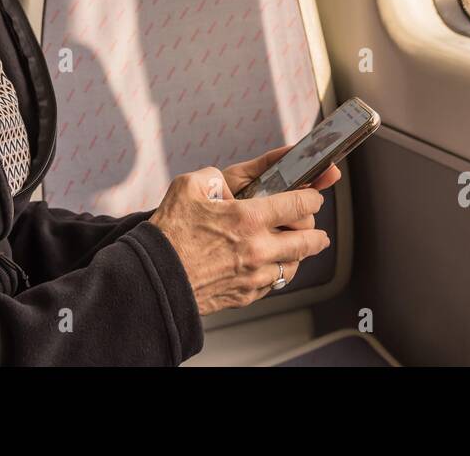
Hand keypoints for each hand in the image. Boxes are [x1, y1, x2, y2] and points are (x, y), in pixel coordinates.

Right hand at [148, 146, 338, 315]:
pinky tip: (270, 265)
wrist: (153, 279)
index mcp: (248, 218)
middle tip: (315, 228)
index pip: (301, 204)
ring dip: (299, 254)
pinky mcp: (245, 295)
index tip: (313, 195)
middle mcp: (258, 249)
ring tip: (295, 247)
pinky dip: (277, 273)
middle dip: (316, 231)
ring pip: (295, 265)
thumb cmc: (168, 233)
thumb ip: (214, 176)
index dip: (313, 196)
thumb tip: (226, 182)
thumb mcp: (188, 186)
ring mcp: (253, 275)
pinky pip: (274, 284)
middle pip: (309, 240)